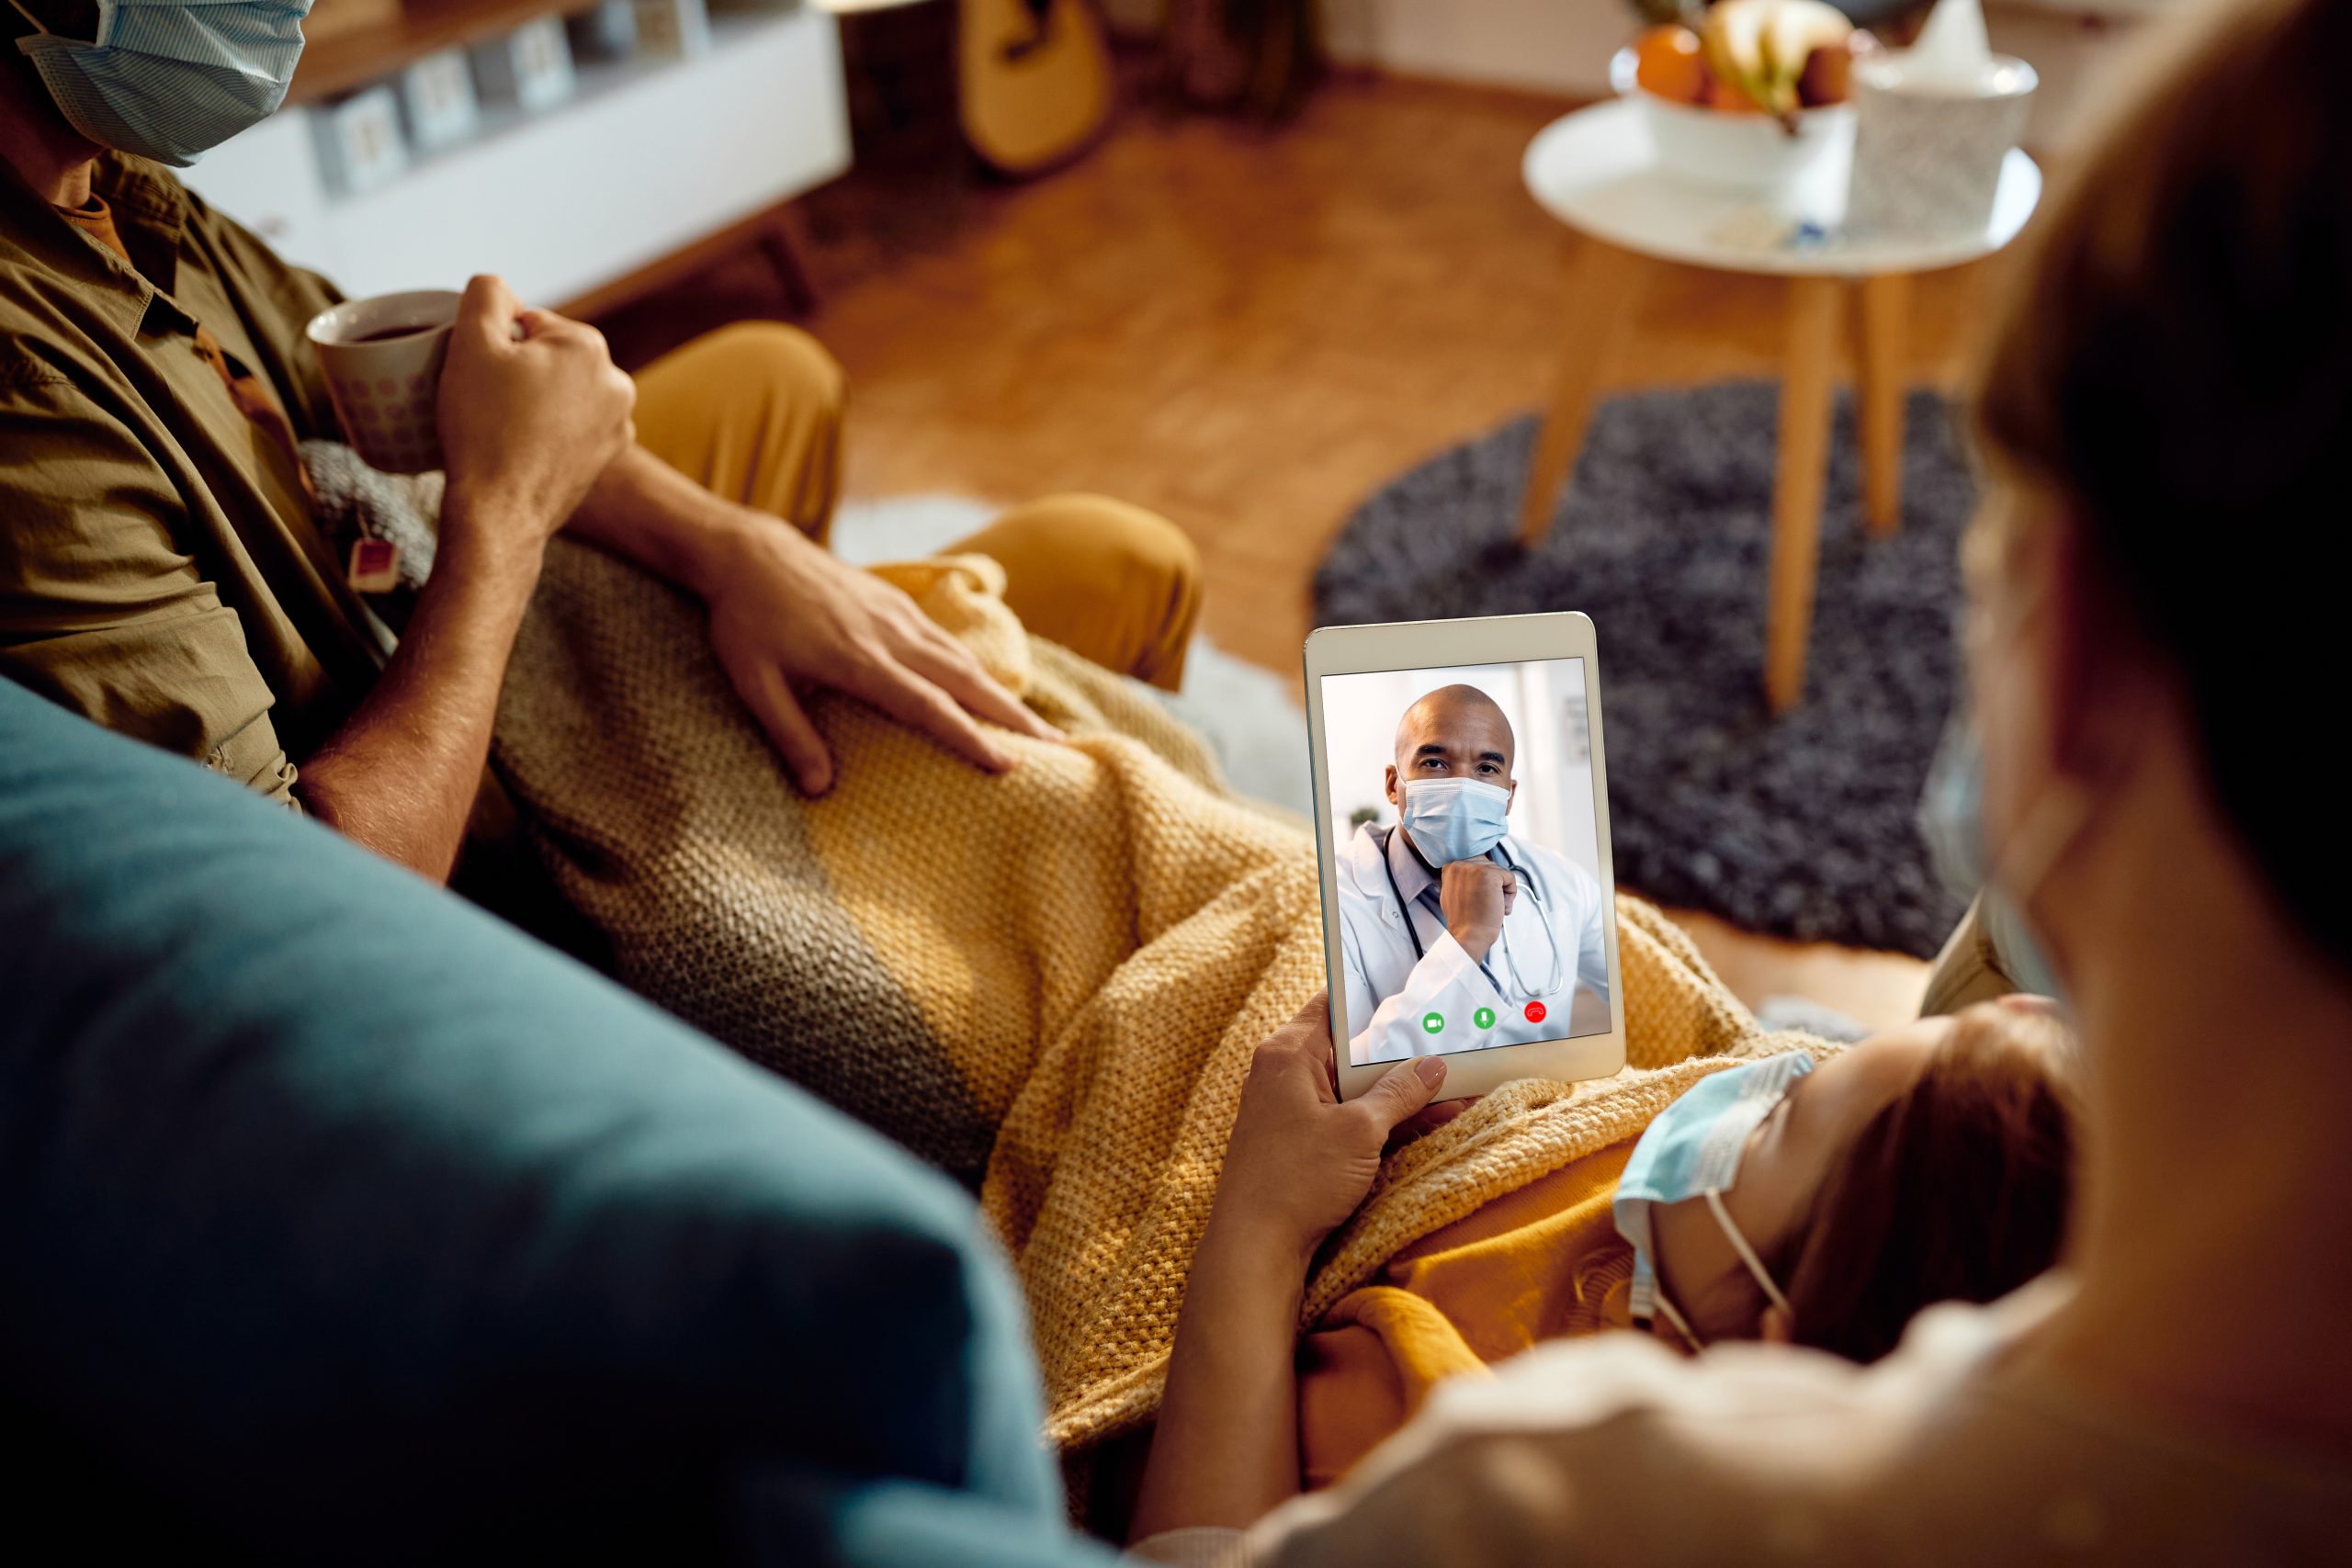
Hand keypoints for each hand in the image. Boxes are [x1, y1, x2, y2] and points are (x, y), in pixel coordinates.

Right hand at [436, 274, 635, 556]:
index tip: (481, 378)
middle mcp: (617, 382)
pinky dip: (548, 431)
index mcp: (589, 346)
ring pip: (559, 393)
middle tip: (487, 405)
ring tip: (504, 430)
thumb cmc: (483, 428)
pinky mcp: (609, 457)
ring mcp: (619, 424)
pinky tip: (523, 449)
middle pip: (548, 358)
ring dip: (533, 401)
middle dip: (518, 373)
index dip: (496, 347)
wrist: (500, 512)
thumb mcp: (471, 343)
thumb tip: (500, 288)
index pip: (529, 324)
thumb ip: (486, 294)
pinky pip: (570, 427)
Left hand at [696, 520, 1063, 794]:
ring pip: (965, 660)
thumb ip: (790, 735)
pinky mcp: (898, 603)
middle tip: (1059, 749)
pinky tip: (991, 688)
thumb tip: (820, 790)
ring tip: (1038, 727)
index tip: (1008, 765)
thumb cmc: (746, 623)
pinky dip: (977, 669)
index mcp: (860, 661)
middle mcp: (892, 636)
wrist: (751, 553)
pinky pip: (948, 641)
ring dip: (1005, 694)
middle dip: (1015, 717)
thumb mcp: (755, 683)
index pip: (928, 706)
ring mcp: (899, 615)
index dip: (970, 737)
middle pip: (967, 681)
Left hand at [1209, 993, 1447, 1266]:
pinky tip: (1429, 1122)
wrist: (1255, 1248)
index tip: (1418, 994)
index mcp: (1288, 1053)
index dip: (1377, 998)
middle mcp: (1285, 1074)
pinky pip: (1349, 1118)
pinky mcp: (1302, 1142)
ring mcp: (1292, 1109)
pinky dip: (1384, 1121)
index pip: (1335, 1004)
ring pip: (1355, 1088)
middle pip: (1351, 1049)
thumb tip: (1433, 1065)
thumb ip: (1399, 1093)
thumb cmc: (1295, 1180)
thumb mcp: (1359, 1131)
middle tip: (1451, 1044)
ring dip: (1401, 1093)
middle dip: (1402, 1053)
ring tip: (1456, 1088)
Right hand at [1439, 859, 1516, 959]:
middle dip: (1494, 886)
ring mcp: (1474, 869)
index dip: (1483, 883)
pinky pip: (1509, 877)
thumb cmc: (1464, 921)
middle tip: (1488, 903)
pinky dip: (1510, 892)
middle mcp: (1461, 865)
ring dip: (1502, 890)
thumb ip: (1462, 880)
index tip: (1482, 896)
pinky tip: (1500, 904)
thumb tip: (1476, 875)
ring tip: (1493, 905)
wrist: (1469, 934)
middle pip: (1489, 866)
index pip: (1477, 865)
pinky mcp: (1489, 874)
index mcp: (1451, 868)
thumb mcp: (1453, 894)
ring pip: (1500, 872)